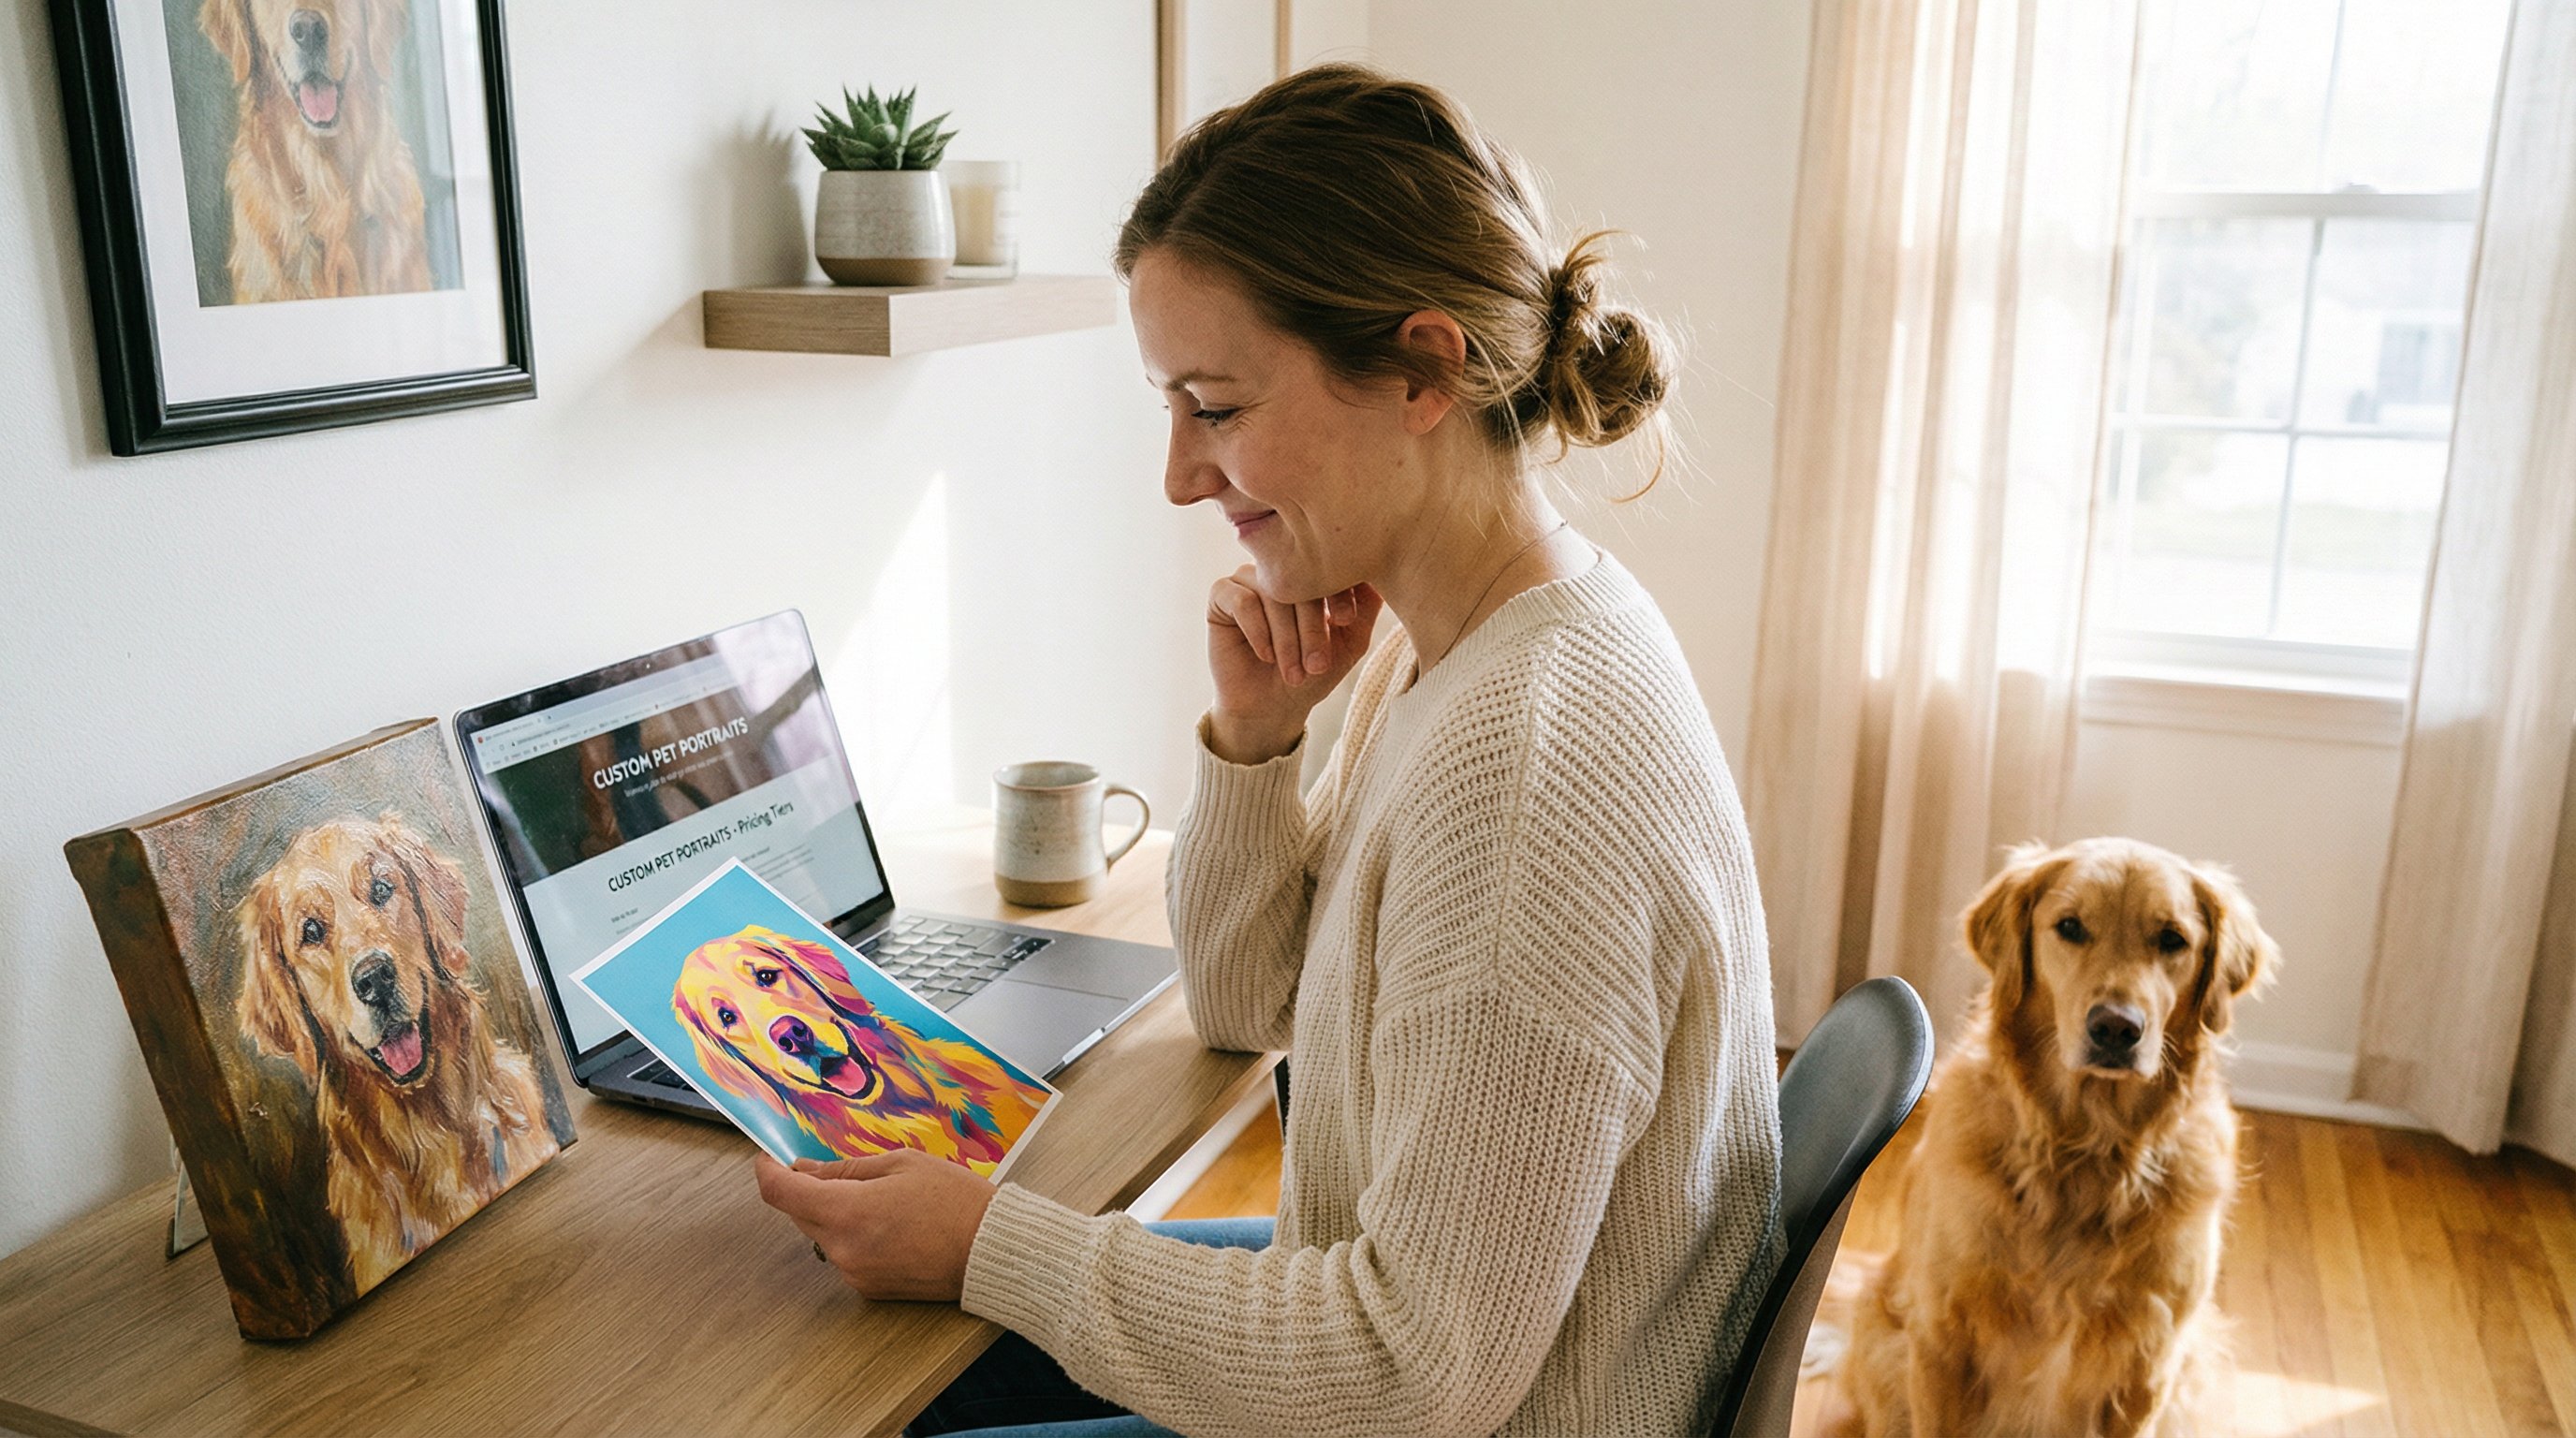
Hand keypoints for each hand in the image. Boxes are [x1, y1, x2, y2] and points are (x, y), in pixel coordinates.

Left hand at [753, 1149, 996, 1301]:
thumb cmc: (955, 1201)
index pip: (780, 1193)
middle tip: (844, 1172)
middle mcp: (842, 1248)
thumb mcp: (901, 1164)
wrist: (991, 1250)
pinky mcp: (869, 1290)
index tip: (768, 1159)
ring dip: (836, 1215)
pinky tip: (890, 1225)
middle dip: (811, 1191)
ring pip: (823, 1236)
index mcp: (846, 1211)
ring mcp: (854, 1273)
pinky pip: (845, 1256)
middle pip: (800, 1215)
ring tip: (882, 1200)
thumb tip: (806, 1169)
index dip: (767, 1171)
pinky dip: (855, 1237)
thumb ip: (846, 1168)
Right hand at [1205, 568, 1381, 763]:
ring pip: (1271, 592)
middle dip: (1311, 626)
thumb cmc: (1313, 672)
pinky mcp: (1221, 595)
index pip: (1327, 563)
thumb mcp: (1350, 642)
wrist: (1272, 706)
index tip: (1344, 621)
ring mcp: (1249, 578)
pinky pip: (1240, 599)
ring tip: (1294, 670)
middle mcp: (1280, 569)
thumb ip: (1366, 608)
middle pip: (1299, 579)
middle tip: (1317, 664)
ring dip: (1286, 636)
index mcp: (1312, 572)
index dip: (1338, 589)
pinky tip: (1265, 655)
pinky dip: (1257, 629)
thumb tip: (1379, 576)